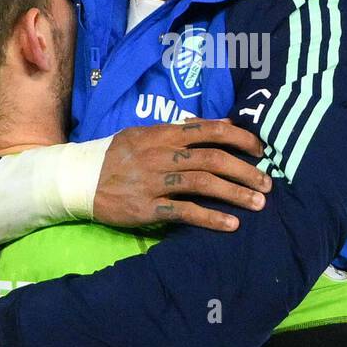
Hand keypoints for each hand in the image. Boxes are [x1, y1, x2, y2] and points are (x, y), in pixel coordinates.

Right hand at [94, 119, 272, 231]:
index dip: (240, 138)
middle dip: (245, 170)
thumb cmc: (117, 156)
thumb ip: (182, 130)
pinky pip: (184, 212)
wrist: (78, 179)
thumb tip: (222, 122)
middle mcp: (161, 154)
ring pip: (203, 183)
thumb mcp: (146, 133)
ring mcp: (154, 181)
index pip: (209, 130)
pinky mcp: (147, 208)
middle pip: (212, 158)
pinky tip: (231, 224)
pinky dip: (210, 217)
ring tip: (258, 203)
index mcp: (163, 134)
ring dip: (235, 193)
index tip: (261, 149)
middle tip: (267, 182)